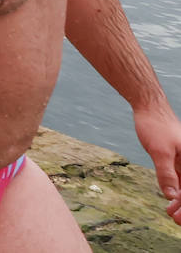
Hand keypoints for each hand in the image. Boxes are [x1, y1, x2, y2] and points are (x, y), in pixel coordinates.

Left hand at [134, 103, 180, 222]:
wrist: (149, 108)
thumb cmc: (156, 126)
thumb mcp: (160, 151)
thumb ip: (166, 173)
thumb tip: (171, 196)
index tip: (179, 217)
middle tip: (173, 219)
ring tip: (170, 214)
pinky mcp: (178, 162)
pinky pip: (180, 181)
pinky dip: (176, 192)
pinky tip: (170, 203)